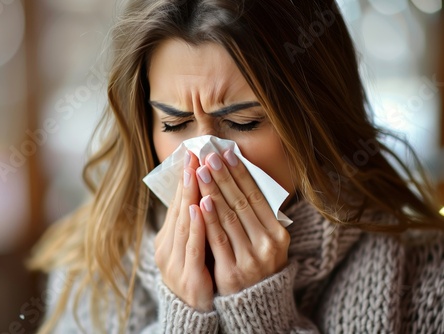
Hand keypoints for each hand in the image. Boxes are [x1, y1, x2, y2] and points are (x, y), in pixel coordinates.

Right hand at [154, 151, 213, 310]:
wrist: (194, 314)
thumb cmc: (198, 274)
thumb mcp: (192, 245)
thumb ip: (195, 222)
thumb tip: (204, 191)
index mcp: (168, 239)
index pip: (178, 204)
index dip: (186, 179)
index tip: (192, 155)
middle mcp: (167, 248)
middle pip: (180, 209)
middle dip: (188, 180)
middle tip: (194, 154)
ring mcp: (175, 263)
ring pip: (184, 223)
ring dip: (191, 196)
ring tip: (195, 172)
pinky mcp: (188, 277)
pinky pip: (193, 247)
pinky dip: (195, 226)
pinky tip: (199, 207)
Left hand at [195, 149, 289, 294]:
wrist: (255, 305)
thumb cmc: (256, 265)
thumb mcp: (265, 241)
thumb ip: (255, 216)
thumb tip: (236, 178)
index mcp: (278, 234)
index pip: (257, 197)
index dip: (241, 174)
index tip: (227, 154)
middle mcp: (268, 245)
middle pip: (242, 204)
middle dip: (223, 177)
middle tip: (209, 156)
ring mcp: (251, 260)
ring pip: (229, 218)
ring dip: (213, 192)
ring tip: (201, 171)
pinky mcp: (232, 272)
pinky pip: (218, 240)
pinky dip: (209, 220)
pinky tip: (200, 202)